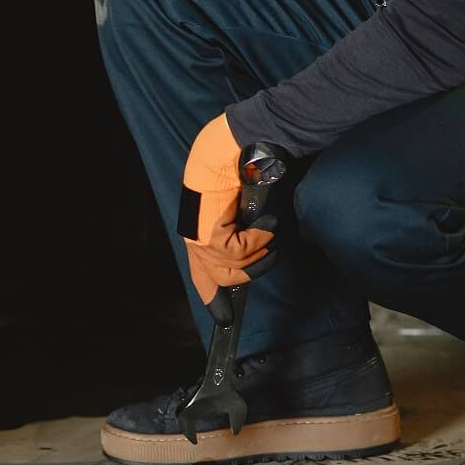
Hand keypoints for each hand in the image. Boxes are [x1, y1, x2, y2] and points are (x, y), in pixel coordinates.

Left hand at [178, 113, 275, 303]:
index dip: (211, 295)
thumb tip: (262, 248)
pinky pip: (237, 252)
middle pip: (222, 277)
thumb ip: (243, 229)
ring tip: (269, 227)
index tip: (223, 319)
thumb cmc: (237, 169)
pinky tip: (266, 222)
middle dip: (251, 271)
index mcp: (199, 228)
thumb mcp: (242, 206)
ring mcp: (198, 234)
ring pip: (233, 267)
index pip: (201, 272)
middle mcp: (194, 234)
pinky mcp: (207, 231)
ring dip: (259, 250)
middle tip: (270, 252)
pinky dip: (258, 239)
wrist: (229, 145)